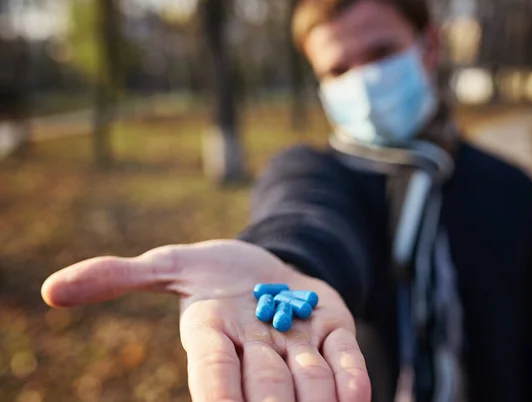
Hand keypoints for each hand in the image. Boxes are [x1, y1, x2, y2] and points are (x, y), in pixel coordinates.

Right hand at [41, 240, 370, 401]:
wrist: (269, 265)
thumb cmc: (213, 271)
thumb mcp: (170, 264)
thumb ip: (120, 276)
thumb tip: (54, 291)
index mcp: (213, 334)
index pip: (211, 372)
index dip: (216, 394)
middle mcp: (256, 349)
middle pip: (265, 386)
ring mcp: (298, 343)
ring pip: (308, 379)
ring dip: (316, 397)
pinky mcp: (334, 330)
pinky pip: (345, 359)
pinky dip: (351, 379)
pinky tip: (357, 397)